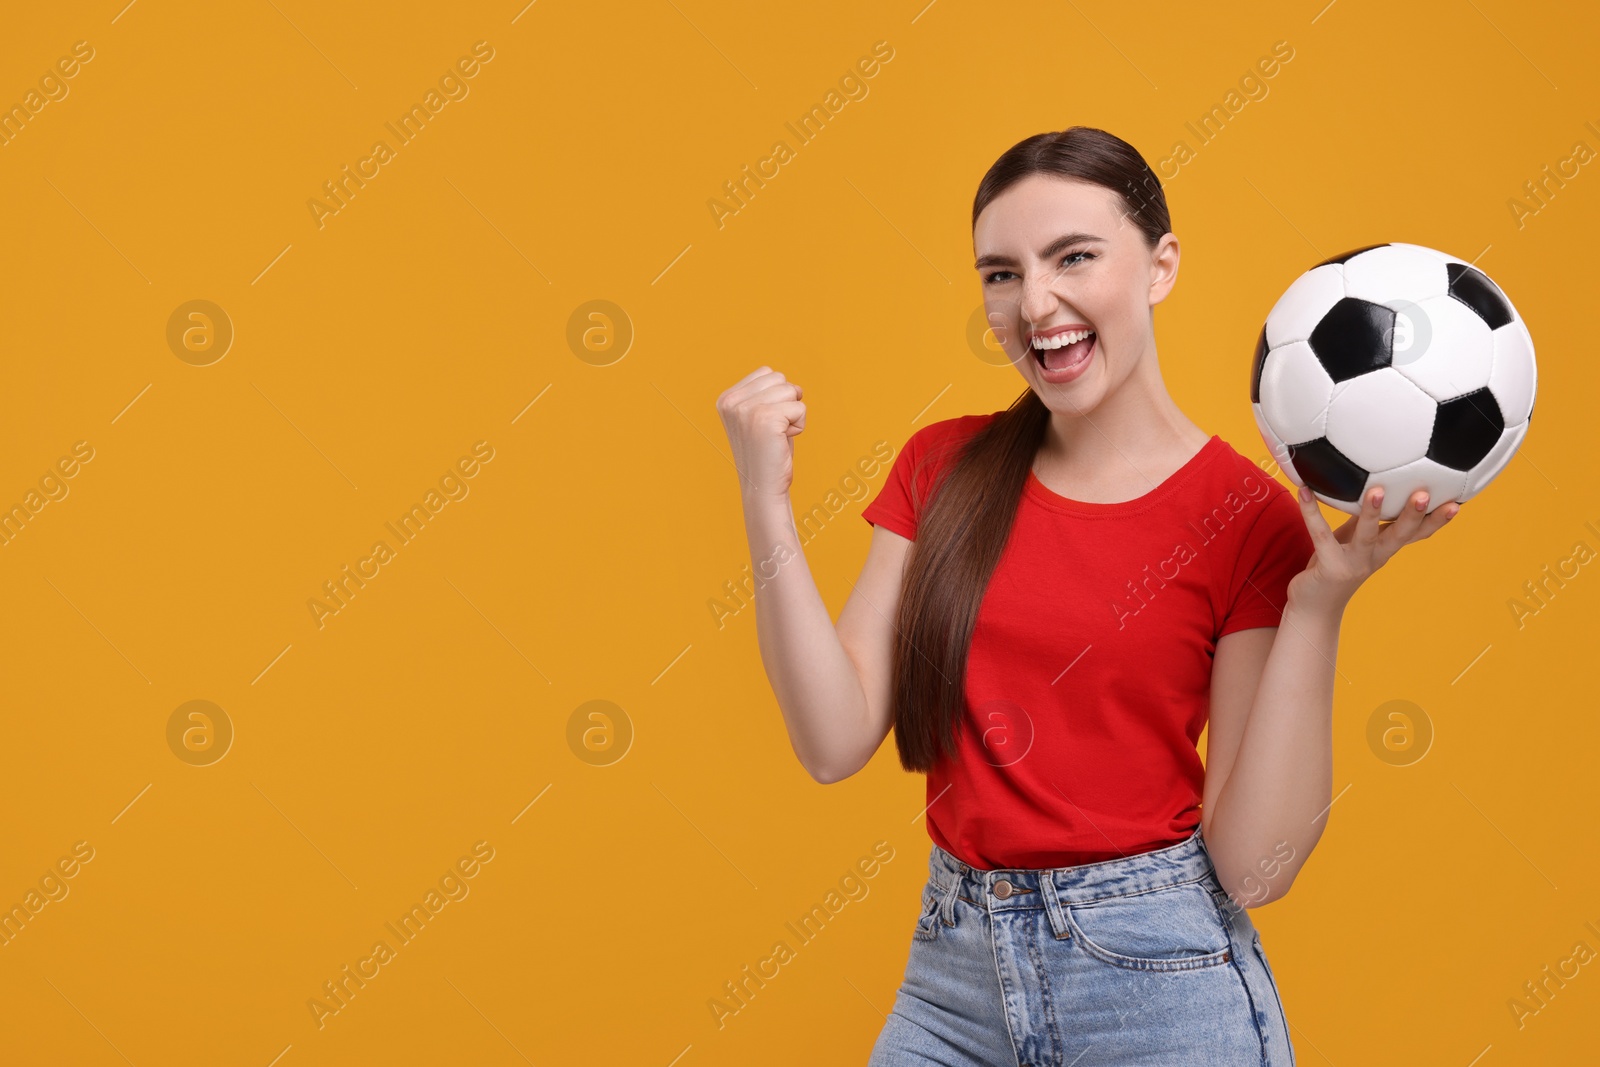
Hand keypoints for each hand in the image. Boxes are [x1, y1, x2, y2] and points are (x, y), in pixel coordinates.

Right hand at [714, 366, 805, 500]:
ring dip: (793, 414)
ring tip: (778, 435)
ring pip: (791, 390)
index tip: (765, 422)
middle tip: (773, 430)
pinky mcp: (766, 419)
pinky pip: (800, 407)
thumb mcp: (756, 416)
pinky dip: (800, 425)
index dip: (777, 396)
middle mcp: (732, 402)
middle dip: (786, 403)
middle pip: (780, 378)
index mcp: (726, 398)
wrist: (763, 487)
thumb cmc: (767, 452)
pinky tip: (784, 441)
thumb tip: (783, 379)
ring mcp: (746, 409)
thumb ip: (762, 394)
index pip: (767, 373)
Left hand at [1287, 484, 1458, 613]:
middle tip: (1426, 494)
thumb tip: (1377, 483)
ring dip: (1373, 513)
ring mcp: (1353, 564)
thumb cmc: (1336, 565)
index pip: (1417, 533)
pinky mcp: (1329, 567)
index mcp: (1385, 549)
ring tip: (1376, 490)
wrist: (1313, 607)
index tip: (1458, 501)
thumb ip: (1367, 518)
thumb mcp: (1356, 540)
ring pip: (1367, 536)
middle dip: (1415, 515)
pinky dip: (1311, 511)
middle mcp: (1375, 558)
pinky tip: (1303, 491)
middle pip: (1400, 535)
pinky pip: (1320, 534)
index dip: (1437, 519)